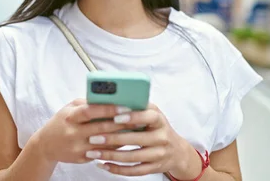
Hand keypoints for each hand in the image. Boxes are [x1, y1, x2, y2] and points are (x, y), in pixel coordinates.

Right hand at [33, 99, 139, 163]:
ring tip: (137, 129)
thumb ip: (87, 103)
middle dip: (121, 123)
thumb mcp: (69, 108)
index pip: (90, 112)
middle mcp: (73, 133)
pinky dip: (115, 146)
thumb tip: (109, 98)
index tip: (124, 106)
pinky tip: (126, 141)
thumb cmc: (62, 122)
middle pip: (101, 128)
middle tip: (139, 118)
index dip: (108, 109)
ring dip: (122, 136)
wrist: (46, 145)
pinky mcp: (81, 158)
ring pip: (105, 143)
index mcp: (70, 117)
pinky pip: (103, 153)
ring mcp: (77, 147)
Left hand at [85, 103, 202, 177]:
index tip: (115, 117)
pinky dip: (117, 169)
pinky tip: (104, 165)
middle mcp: (161, 137)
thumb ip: (137, 106)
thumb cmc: (157, 127)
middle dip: (112, 139)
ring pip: (132, 157)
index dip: (132, 117)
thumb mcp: (152, 113)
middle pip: (136, 139)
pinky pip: (134, 171)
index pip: (148, 117)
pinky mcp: (154, 168)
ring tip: (93, 152)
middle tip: (93, 138)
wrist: (177, 151)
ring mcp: (159, 154)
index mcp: (159, 120)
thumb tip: (112, 99)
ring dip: (110, 156)